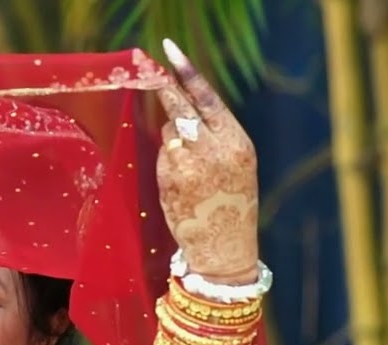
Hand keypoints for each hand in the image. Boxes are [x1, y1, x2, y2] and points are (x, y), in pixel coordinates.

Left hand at [154, 39, 259, 283]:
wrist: (225, 247)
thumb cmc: (229, 204)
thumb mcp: (234, 164)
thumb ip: (214, 137)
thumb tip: (180, 113)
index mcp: (237, 142)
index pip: (208, 100)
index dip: (187, 75)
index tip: (171, 54)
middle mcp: (215, 149)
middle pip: (181, 109)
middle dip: (166, 90)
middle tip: (151, 69)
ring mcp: (191, 164)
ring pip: (169, 132)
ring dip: (172, 139)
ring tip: (190, 168)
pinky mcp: (171, 180)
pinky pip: (162, 156)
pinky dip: (166, 162)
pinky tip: (179, 183)